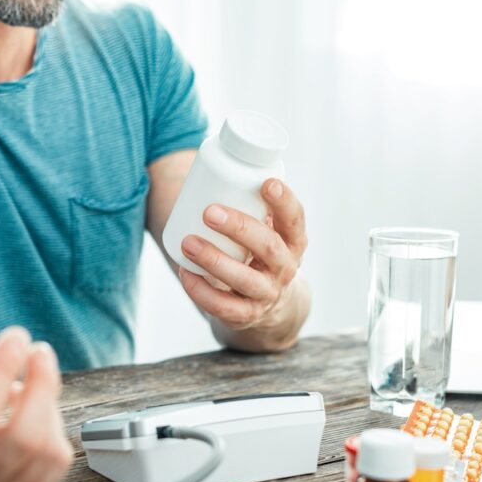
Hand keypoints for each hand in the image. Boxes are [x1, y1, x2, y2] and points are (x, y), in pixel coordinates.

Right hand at [0, 319, 72, 481]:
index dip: (0, 370)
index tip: (15, 337)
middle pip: (22, 438)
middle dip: (41, 385)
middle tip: (39, 350)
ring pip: (44, 450)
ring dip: (47, 404)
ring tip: (31, 380)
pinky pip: (54, 464)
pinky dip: (53, 429)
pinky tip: (32, 412)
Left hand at [178, 178, 306, 331]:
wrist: (273, 306)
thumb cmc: (261, 253)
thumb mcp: (270, 231)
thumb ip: (253, 205)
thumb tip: (214, 165)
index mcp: (293, 241)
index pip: (295, 218)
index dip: (284, 201)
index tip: (266, 183)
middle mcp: (285, 267)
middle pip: (268, 247)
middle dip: (239, 227)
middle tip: (209, 211)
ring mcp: (267, 293)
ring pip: (244, 278)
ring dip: (214, 260)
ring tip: (188, 242)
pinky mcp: (247, 315)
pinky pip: (224, 306)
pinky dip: (201, 291)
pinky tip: (186, 274)